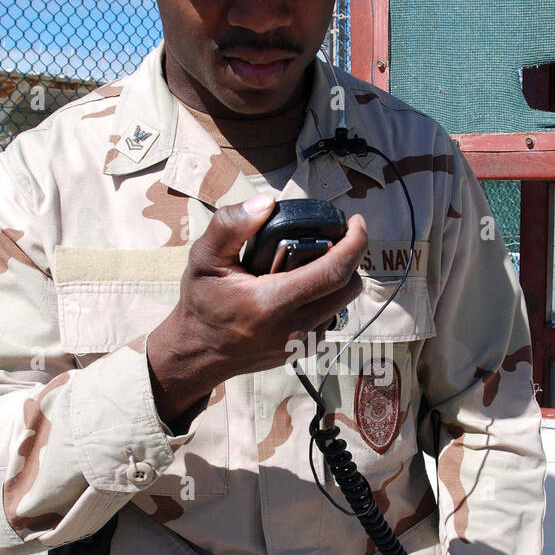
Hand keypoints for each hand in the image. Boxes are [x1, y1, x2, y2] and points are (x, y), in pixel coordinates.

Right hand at [147, 194, 367, 420]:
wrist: (198, 351)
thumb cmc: (201, 302)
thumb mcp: (203, 257)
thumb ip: (231, 225)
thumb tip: (267, 203)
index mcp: (271, 302)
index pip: (333, 271)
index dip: (354, 243)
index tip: (355, 222)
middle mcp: (293, 326)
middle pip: (349, 287)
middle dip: (352, 257)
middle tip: (338, 235)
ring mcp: (301, 342)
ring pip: (343, 304)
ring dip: (341, 278)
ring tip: (322, 258)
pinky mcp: (303, 351)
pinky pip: (330, 319)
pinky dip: (327, 298)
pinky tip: (306, 286)